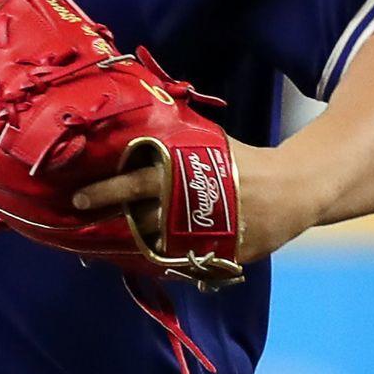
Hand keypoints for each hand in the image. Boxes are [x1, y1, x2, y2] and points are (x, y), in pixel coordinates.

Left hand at [71, 138, 325, 263]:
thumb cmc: (245, 162)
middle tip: (83, 223)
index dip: (109, 190)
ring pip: (158, 245)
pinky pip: (183, 264)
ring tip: (102, 247)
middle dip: (111, 222)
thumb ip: (179, 139)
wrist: (294, 190)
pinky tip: (141, 262)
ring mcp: (204, 236)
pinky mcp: (219, 257)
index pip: (139, 181)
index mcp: (188, 173)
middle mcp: (193, 206)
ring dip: (130, 246)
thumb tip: (147, 109)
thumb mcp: (211, 144)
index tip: (78, 197)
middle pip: (142, 218)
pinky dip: (161, 263)